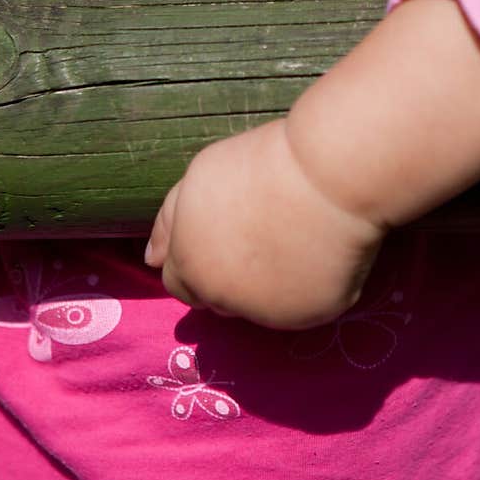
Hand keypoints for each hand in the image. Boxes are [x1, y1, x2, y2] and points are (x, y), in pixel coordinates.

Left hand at [144, 118, 386, 329]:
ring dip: (268, 286)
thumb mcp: (198, 179)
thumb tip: (151, 260)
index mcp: (190, 265)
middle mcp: (223, 299)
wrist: (328, 174)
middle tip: (262, 234)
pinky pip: (307, 305)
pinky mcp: (313, 315)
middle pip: (218, 300)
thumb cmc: (262, 163)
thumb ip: (169, 222)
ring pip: (261, 307)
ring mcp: (270, 313)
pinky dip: (311, 286)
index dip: (199, 260)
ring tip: (292, 236)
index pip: (179, 284)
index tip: (224, 237)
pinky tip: (321, 249)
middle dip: (230, 277)